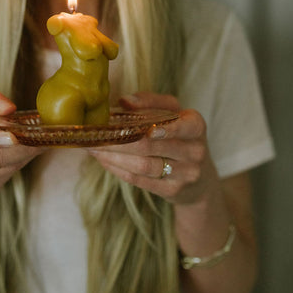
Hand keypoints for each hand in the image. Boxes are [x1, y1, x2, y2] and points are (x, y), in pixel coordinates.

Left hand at [88, 92, 215, 204]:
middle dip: (118, 140)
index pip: (183, 126)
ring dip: (113, 156)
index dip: (164, 128)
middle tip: (95, 134)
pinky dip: (118, 169)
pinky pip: (140, 180)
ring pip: (143, 165)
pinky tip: (104, 161)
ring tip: (93, 148)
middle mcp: (194, 150)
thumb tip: (125, 101)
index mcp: (195, 126)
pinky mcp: (173, 191)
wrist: (199, 180)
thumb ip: (150, 102)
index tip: (145, 129)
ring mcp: (185, 174)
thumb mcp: (173, 113)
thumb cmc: (178, 136)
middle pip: (150, 146)